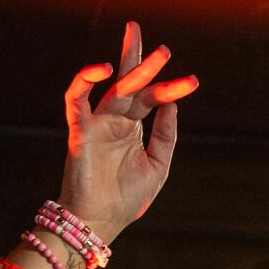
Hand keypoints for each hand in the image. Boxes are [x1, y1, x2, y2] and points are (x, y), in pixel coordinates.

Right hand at [59, 22, 197, 243]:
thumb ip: (165, 136)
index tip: (193, 81)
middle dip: (141, 59)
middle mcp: (114, 121)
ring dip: (132, 67)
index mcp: (131, 129)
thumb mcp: (157, 166)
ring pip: (115, 88)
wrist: (99, 223)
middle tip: (163, 45)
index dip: (170, 88)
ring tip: (153, 50)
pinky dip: (85, 80)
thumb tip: (172, 104)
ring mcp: (96, 124)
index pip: (151, 98)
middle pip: (130, 82)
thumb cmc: (125, 200)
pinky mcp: (80, 131)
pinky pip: (76, 99)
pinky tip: (104, 70)